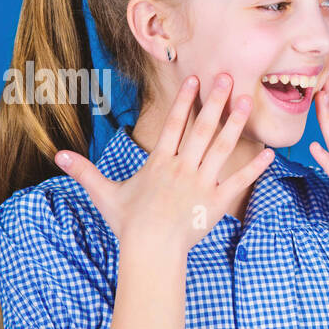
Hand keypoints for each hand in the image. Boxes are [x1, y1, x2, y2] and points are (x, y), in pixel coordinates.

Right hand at [52, 73, 274, 253]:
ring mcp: (201, 184)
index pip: (175, 124)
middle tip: (228, 77)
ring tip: (248, 102)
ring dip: (235, 124)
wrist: (150, 251)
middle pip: (201, 128)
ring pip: (222, 148)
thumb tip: (57, 156)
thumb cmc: (129, 224)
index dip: (185, 100)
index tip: (195, 79)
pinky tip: (270, 152)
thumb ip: (85, 172)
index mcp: (160, 162)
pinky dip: (255, 167)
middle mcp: (182, 168)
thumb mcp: (104, 194)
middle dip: (215, 101)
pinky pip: (238, 181)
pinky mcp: (216, 202)